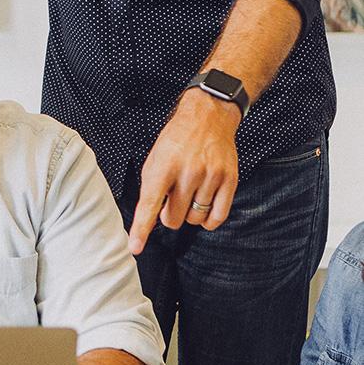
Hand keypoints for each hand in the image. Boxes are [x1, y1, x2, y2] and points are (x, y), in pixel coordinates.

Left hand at [128, 90, 240, 255]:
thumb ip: (152, 188)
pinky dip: (208, 220)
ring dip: (189, 214)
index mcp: (163, 166)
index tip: (135, 247)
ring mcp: (211, 176)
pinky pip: (218, 216)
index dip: (141, 229)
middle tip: (171, 200)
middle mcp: (188, 172)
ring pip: (195, 218)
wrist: (207, 118)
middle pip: (174, 218)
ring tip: (188, 195)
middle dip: (169, 216)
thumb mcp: (154, 159)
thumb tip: (151, 219)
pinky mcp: (229, 179)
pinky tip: (203, 207)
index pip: (149, 204)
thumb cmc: (176, 141)